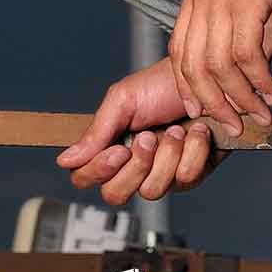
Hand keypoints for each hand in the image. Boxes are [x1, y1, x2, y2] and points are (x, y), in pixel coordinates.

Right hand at [55, 57, 232, 203]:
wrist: (206, 77)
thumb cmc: (162, 84)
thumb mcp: (123, 99)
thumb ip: (96, 132)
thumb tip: (65, 160)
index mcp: (110, 146)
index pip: (84, 177)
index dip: (98, 170)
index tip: (118, 149)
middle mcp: (133, 165)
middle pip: (115, 194)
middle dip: (136, 165)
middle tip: (148, 137)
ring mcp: (162, 173)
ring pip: (152, 191)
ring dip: (167, 154)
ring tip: (175, 129)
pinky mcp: (191, 174)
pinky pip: (185, 180)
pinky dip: (194, 151)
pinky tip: (197, 132)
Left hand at [168, 0, 271, 136]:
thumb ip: (227, 1)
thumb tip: (238, 32)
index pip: (179, 51)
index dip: (188, 85)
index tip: (201, 109)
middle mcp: (201, 0)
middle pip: (194, 67)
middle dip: (214, 103)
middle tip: (235, 124)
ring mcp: (222, 1)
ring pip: (219, 67)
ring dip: (241, 98)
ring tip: (260, 114)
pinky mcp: (248, 1)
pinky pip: (246, 54)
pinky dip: (258, 79)